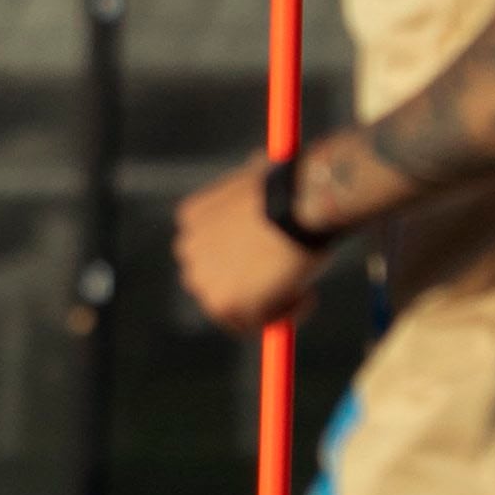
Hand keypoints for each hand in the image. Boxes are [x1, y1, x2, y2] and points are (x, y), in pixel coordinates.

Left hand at [176, 163, 322, 333]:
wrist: (298, 203)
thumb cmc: (292, 187)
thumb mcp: (261, 177)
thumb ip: (253, 193)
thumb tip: (260, 169)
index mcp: (192, 218)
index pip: (210, 254)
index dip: (244, 262)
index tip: (275, 260)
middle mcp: (188, 250)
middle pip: (215, 284)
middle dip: (251, 289)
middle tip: (289, 283)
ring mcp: (202, 279)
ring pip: (236, 311)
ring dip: (270, 306)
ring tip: (304, 288)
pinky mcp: (223, 303)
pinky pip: (256, 325)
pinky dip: (283, 316)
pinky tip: (305, 293)